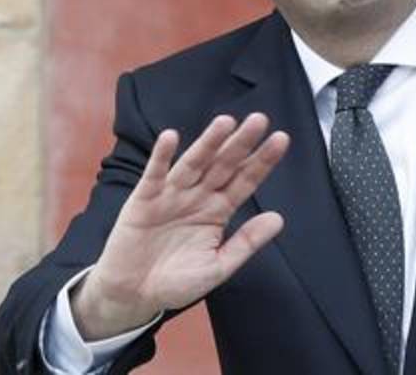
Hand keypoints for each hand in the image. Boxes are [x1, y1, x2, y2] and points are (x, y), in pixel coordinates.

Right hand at [72, 113, 288, 339]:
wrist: (134, 295)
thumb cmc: (177, 282)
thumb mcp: (218, 265)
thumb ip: (247, 242)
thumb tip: (279, 218)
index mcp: (218, 211)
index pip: (245, 181)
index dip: (262, 161)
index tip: (281, 139)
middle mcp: (198, 196)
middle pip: (223, 165)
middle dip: (241, 143)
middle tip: (259, 120)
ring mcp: (172, 195)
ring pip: (193, 163)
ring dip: (208, 143)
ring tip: (225, 123)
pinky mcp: (144, 199)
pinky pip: (155, 174)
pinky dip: (161, 156)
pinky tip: (170, 137)